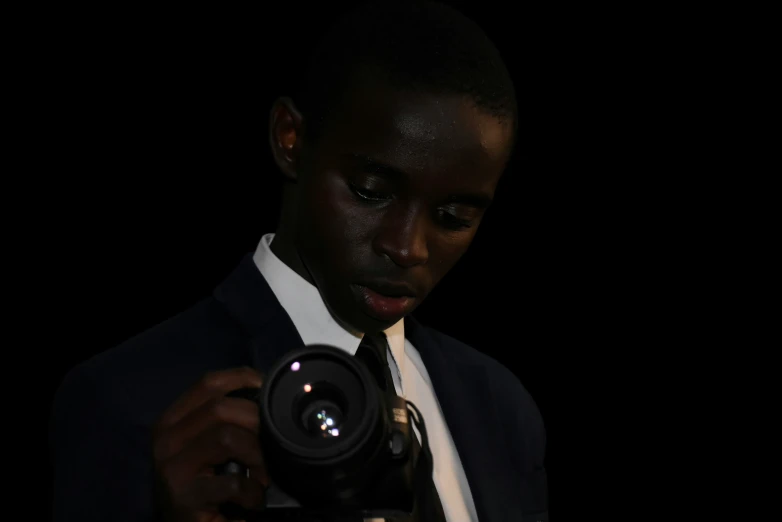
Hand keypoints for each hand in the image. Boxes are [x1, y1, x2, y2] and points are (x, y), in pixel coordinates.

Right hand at [152, 367, 268, 521]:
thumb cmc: (203, 483)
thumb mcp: (208, 444)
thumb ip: (225, 418)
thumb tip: (264, 393)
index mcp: (171, 420)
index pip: (208, 383)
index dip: (243, 379)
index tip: (266, 391)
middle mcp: (165, 439)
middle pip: (220, 408)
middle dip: (256, 421)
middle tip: (272, 443)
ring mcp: (171, 468)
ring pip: (226, 437)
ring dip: (256, 455)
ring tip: (264, 475)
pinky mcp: (184, 498)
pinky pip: (231, 482)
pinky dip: (252, 491)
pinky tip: (253, 501)